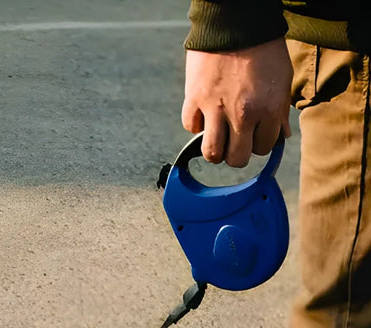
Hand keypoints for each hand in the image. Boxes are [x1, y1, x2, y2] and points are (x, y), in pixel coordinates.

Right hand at [182, 38, 292, 166]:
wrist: (236, 23)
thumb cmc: (262, 50)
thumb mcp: (281, 80)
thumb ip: (280, 111)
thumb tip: (280, 136)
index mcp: (267, 110)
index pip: (263, 148)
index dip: (259, 144)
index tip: (255, 136)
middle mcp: (241, 115)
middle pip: (237, 158)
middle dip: (236, 153)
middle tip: (235, 142)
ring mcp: (215, 109)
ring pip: (212, 154)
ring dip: (215, 151)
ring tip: (217, 140)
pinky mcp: (194, 100)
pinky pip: (191, 127)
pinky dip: (196, 125)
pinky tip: (203, 115)